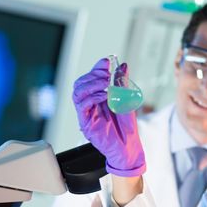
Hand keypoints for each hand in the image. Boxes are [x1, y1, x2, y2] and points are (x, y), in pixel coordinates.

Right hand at [72, 58, 145, 176]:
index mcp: (99, 97)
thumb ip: (122, 83)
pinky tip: (104, 96)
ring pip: (78, 92)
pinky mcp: (85, 122)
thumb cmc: (127, 126)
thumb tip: (122, 65)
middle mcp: (91, 103)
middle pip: (81, 83)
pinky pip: (82, 105)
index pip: (91, 78)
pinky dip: (92, 97)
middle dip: (93, 74)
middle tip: (107, 74)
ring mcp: (87, 112)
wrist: (128, 145)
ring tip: (106, 85)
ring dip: (92, 84)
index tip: (107, 61)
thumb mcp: (127, 99)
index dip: (97, 68)